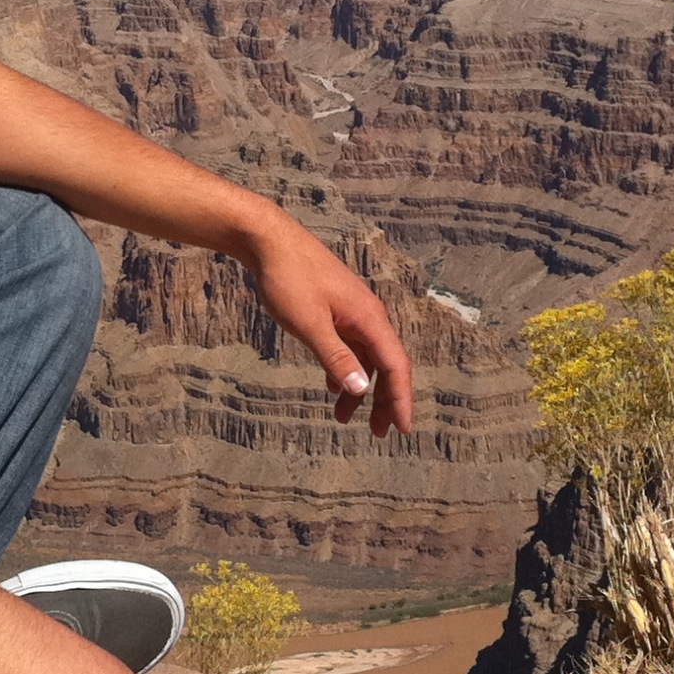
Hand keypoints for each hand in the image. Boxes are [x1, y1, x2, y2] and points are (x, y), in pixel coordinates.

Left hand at [240, 215, 416, 434]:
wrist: (269, 241)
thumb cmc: (288, 279)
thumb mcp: (309, 324)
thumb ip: (336, 357)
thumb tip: (362, 389)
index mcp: (369, 318)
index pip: (396, 366)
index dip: (402, 399)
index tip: (404, 430)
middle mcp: (368, 316)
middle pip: (386, 365)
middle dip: (385, 400)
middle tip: (379, 433)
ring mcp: (352, 313)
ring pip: (366, 358)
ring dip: (360, 388)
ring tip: (345, 418)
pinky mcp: (336, 310)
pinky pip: (349, 347)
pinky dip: (345, 369)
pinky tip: (333, 387)